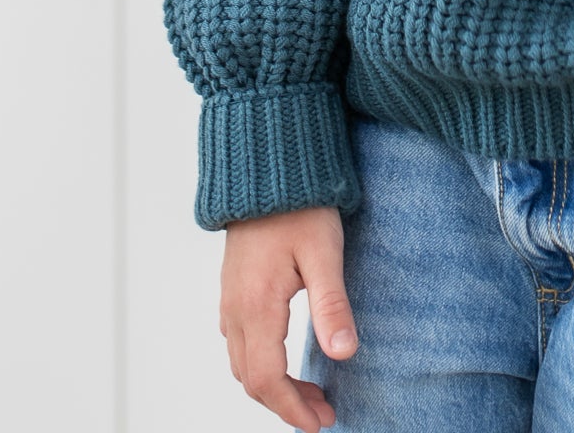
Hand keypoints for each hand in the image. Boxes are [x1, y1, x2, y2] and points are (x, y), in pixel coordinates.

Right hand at [219, 205, 356, 431]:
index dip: (292, 408)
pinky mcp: (233, 287)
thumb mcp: (324, 252)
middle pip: (250, 379)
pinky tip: (285, 358)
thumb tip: (343, 354)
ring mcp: (229, 298)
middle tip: (324, 412)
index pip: (267, 379)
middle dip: (285, 404)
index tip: (321, 421)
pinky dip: (260, 363)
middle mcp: (235, 309)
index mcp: (256, 306)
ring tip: (310, 392)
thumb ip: (331, 304)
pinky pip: (238, 341)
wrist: (266, 166)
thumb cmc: (300, 205)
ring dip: (272, 386)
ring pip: (241, 362)